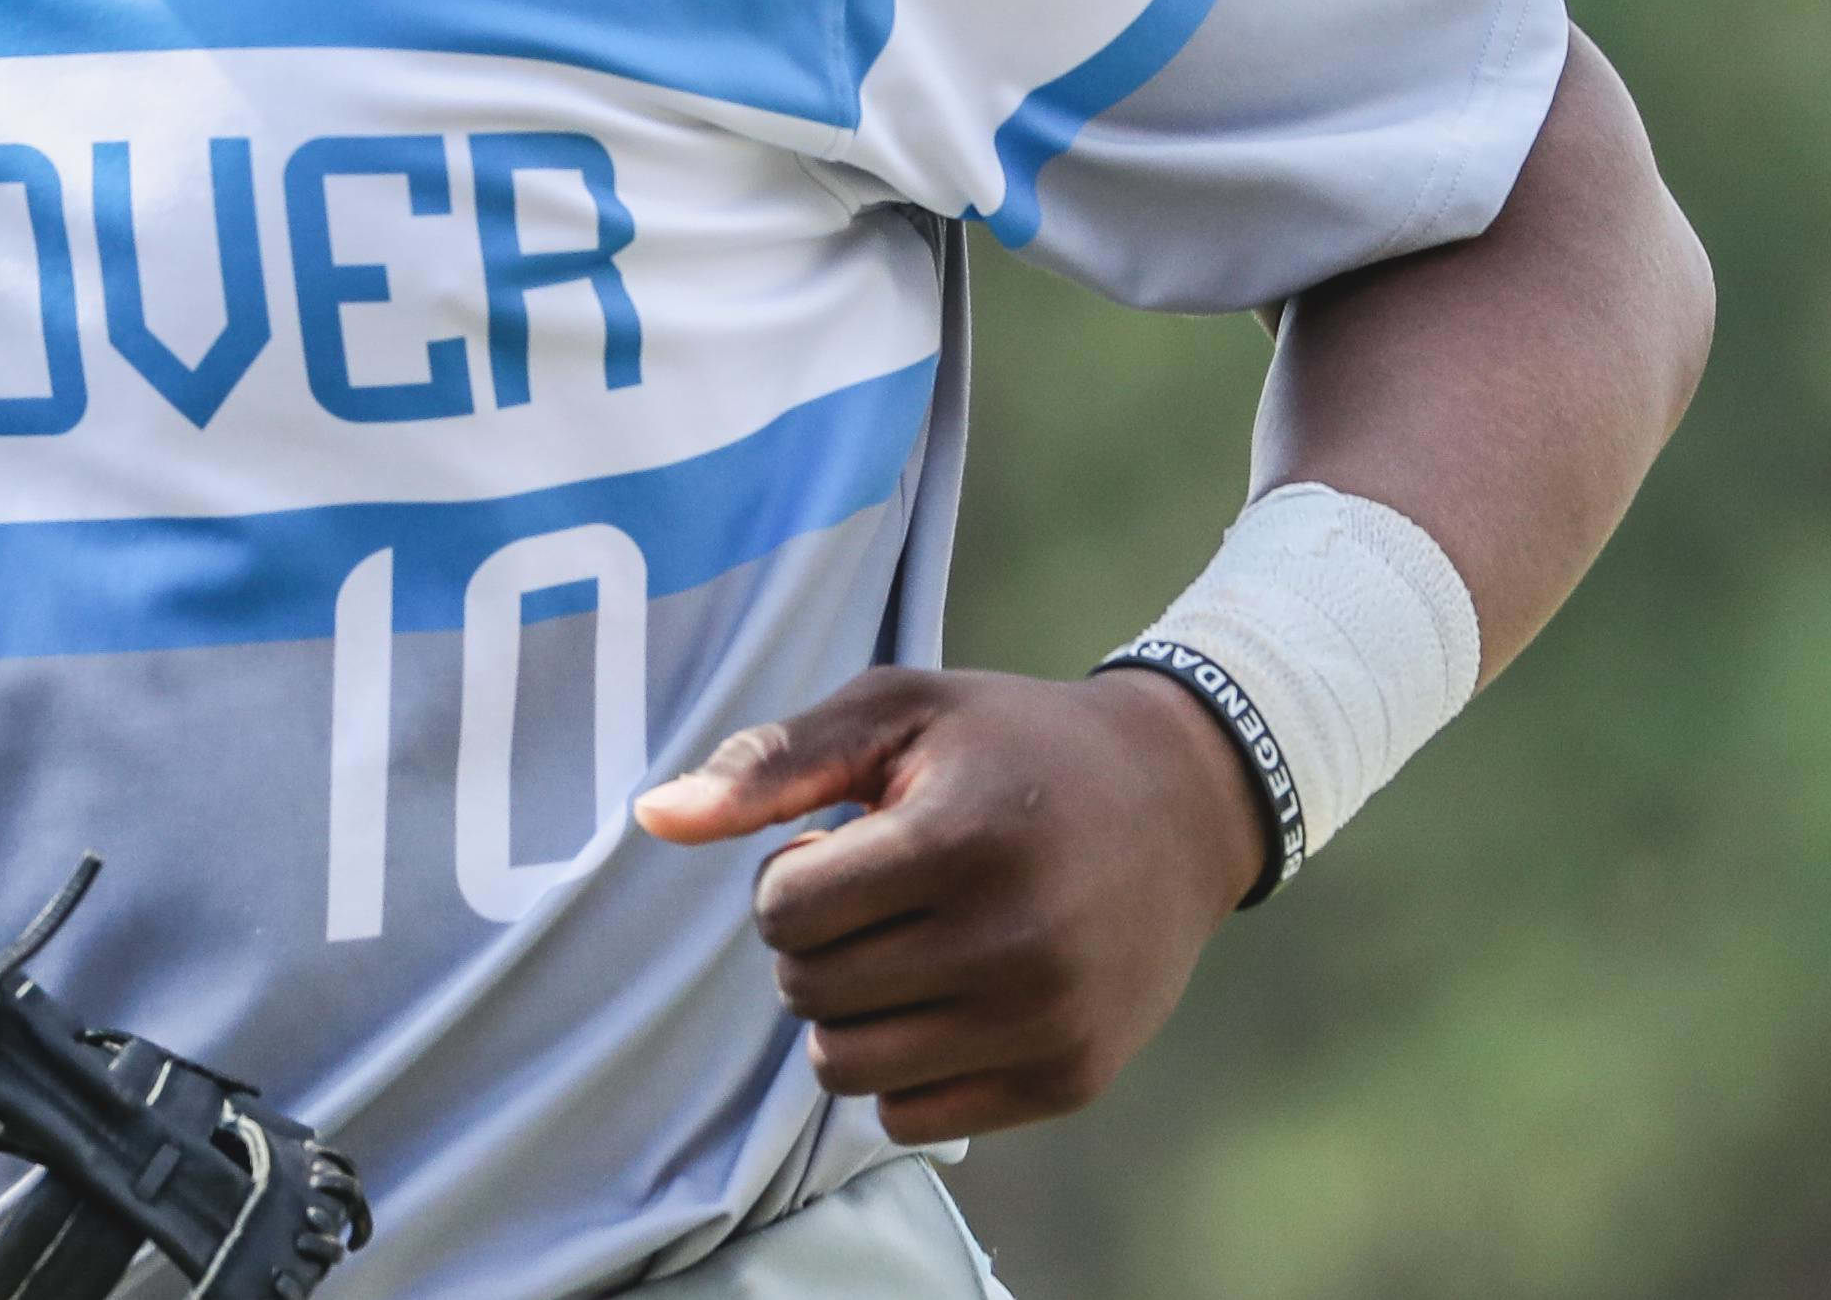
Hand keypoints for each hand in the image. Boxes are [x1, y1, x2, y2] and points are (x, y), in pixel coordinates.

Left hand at [630, 666, 1266, 1142]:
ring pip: (845, 1067)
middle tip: (882, 894)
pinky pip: (908, 1117)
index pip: (786, 910)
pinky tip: (949, 997)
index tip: (844, 843)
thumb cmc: (1010, 747)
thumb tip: (650, 818)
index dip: (792, 874)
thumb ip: (769, 764)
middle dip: (817, 942)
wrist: (1180, 803)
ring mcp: (1046, 1021)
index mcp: (964, 839)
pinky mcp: (1068, 1079)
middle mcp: (1013, 941)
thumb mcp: (896, 713)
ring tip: (907, 945)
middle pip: (808, 991)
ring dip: (850, 1008)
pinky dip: (903, 1064)